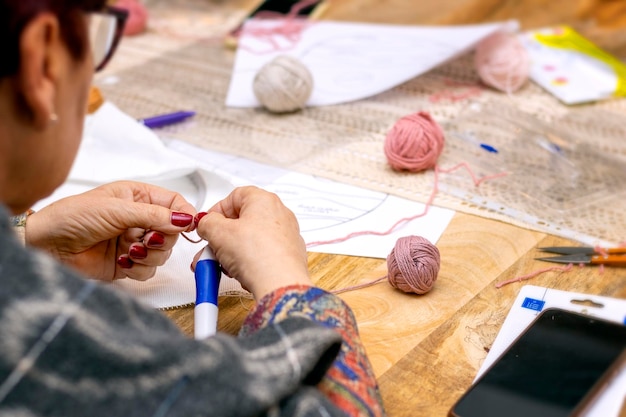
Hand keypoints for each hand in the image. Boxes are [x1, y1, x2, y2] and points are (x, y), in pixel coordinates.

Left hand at [26, 181, 196, 280]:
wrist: (47, 246)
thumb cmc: (73, 216)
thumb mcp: (118, 209)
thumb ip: (155, 215)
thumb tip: (186, 219)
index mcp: (138, 197)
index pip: (174, 203)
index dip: (185, 214)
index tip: (190, 225)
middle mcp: (139, 219)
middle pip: (172, 232)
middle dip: (162, 238)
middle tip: (145, 239)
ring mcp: (134, 242)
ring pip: (163, 253)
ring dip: (149, 255)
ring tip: (129, 251)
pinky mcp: (127, 264)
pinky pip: (149, 270)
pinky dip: (139, 269)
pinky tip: (122, 262)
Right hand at [194, 186, 311, 299]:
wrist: (280, 284)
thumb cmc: (258, 255)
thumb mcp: (218, 233)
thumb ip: (207, 223)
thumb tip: (206, 222)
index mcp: (264, 199)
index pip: (235, 196)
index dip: (217, 210)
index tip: (207, 224)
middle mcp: (279, 213)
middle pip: (243, 219)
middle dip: (222, 236)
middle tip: (211, 248)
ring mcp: (287, 234)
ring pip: (252, 238)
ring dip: (233, 251)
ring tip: (223, 265)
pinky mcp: (289, 255)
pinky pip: (263, 252)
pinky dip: (249, 260)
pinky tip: (240, 272)